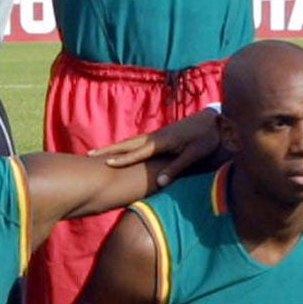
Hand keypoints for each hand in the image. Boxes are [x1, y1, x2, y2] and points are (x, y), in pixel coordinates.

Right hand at [90, 110, 224, 184]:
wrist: (213, 119)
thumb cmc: (206, 138)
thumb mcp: (195, 155)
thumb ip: (177, 168)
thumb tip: (159, 183)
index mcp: (162, 142)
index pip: (137, 152)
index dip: (122, 158)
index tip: (107, 163)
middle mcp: (155, 137)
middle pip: (127, 144)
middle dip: (109, 149)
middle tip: (89, 154)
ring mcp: (156, 135)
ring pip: (130, 142)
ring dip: (113, 147)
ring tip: (97, 153)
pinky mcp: (159, 136)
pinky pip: (136, 142)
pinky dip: (124, 146)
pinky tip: (119, 150)